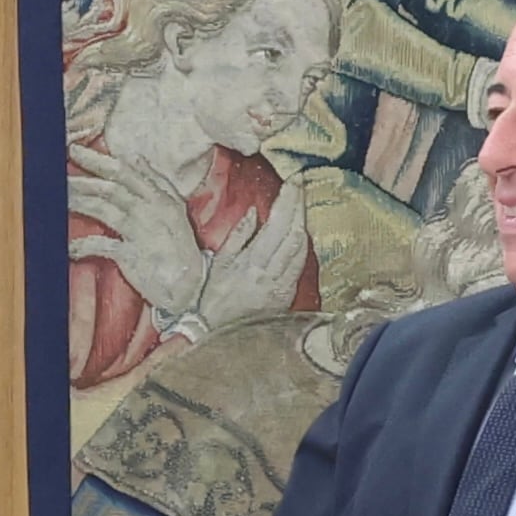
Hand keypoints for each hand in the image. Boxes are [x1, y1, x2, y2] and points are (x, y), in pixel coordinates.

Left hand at [71, 144, 209, 315]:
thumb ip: (155, 182)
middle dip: (84, 178)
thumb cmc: (178, 247)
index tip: (75, 151)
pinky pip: (102, 246)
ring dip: (80, 202)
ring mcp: (141, 233)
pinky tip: (69, 247)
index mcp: (161, 198)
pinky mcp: (132, 257)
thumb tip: (135, 157)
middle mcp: (151, 211)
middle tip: (56, 172)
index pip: (125, 172)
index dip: (98, 160)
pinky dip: (83, 245)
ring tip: (58, 199)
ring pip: (104, 210)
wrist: (191, 286)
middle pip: (112, 188)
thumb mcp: (173, 209)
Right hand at [197, 187, 310, 329]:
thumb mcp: (218, 265)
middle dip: (299, 206)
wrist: (215, 333)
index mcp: (250, 263)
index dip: (288, 202)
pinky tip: (299, 233)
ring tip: (300, 204)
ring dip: (303, 223)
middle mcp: (270, 274)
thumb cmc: (212, 299)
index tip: (293, 182)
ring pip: (301, 248)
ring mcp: (281, 285)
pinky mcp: (286, 295)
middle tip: (300, 186)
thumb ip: (238, 237)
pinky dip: (301, 245)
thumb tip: (254, 213)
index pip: (277, 225)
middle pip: (294, 233)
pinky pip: (299, 265)